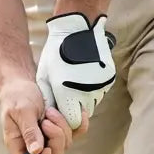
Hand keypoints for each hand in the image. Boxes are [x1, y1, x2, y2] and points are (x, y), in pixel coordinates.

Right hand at [0, 77, 86, 153]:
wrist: (23, 83)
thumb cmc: (16, 97)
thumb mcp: (20, 112)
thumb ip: (28, 131)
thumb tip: (35, 152)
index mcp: (19, 145)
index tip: (47, 150)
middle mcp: (35, 145)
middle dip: (55, 137)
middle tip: (47, 119)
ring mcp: (49, 138)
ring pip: (66, 143)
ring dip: (62, 126)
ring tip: (50, 111)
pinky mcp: (61, 128)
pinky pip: (76, 132)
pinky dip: (80, 123)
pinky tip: (78, 113)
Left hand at [36, 12, 115, 129]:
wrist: (77, 29)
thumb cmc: (55, 53)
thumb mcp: (44, 76)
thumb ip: (47, 98)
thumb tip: (49, 114)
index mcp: (69, 94)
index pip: (73, 124)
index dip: (66, 120)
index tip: (60, 111)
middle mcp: (87, 93)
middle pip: (84, 116)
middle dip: (75, 110)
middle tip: (66, 95)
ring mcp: (101, 86)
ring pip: (93, 104)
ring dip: (84, 99)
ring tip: (74, 82)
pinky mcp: (109, 78)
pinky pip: (100, 91)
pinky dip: (92, 89)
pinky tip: (84, 75)